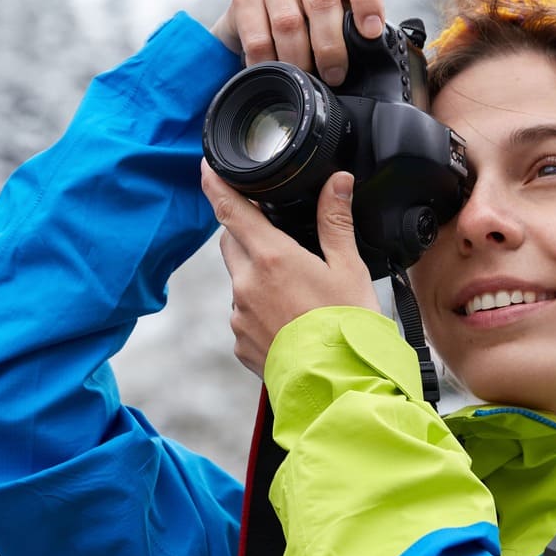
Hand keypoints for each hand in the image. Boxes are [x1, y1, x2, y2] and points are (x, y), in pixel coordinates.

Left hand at [201, 163, 377, 377]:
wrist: (338, 386)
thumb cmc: (348, 328)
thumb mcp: (349, 269)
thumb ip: (336, 222)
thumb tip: (337, 181)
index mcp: (272, 258)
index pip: (231, 210)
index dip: (216, 185)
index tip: (206, 169)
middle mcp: (246, 284)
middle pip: (232, 243)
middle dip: (246, 234)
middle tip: (280, 242)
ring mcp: (239, 316)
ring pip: (239, 281)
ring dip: (257, 277)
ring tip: (297, 295)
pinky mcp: (240, 343)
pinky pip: (243, 316)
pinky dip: (260, 311)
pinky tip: (290, 322)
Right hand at [209, 0, 387, 84]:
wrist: (253, 34)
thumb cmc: (304, 38)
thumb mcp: (333, 36)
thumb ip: (353, 45)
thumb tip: (376, 76)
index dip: (368, 2)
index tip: (371, 33)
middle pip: (323, 2)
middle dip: (330, 47)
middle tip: (334, 77)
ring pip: (288, 22)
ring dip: (297, 59)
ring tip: (301, 79)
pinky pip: (257, 38)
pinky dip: (268, 64)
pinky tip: (273, 75)